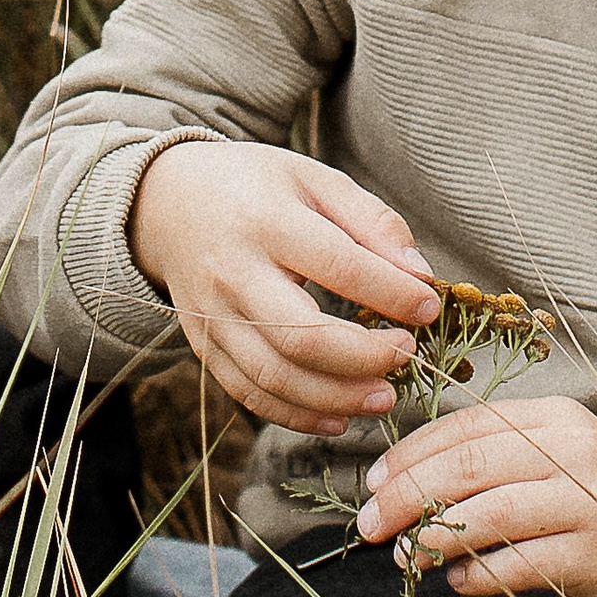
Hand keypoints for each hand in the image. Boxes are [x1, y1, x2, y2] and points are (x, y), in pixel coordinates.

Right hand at [126, 141, 441, 432]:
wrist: (168, 203)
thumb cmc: (256, 188)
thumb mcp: (315, 179)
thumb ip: (372, 221)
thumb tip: (420, 277)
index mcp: (265, 220)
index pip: (337, 265)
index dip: (390, 293)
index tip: (428, 307)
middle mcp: (232, 272)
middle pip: (301, 336)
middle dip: (365, 357)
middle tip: (408, 355)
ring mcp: (212, 315)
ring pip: (275, 377)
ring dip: (337, 398)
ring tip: (384, 395)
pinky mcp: (204, 345)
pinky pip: (250, 395)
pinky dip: (298, 416)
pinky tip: (339, 417)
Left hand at [356, 397, 596, 596]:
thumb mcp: (557, 458)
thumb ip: (497, 458)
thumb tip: (404, 482)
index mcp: (554, 418)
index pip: (465, 426)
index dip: (410, 455)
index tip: (372, 482)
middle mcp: (571, 452)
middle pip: (468, 467)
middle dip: (406, 496)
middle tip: (370, 525)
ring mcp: (586, 504)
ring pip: (488, 514)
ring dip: (434, 538)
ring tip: (408, 558)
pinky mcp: (594, 556)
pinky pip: (517, 564)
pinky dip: (477, 574)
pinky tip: (459, 581)